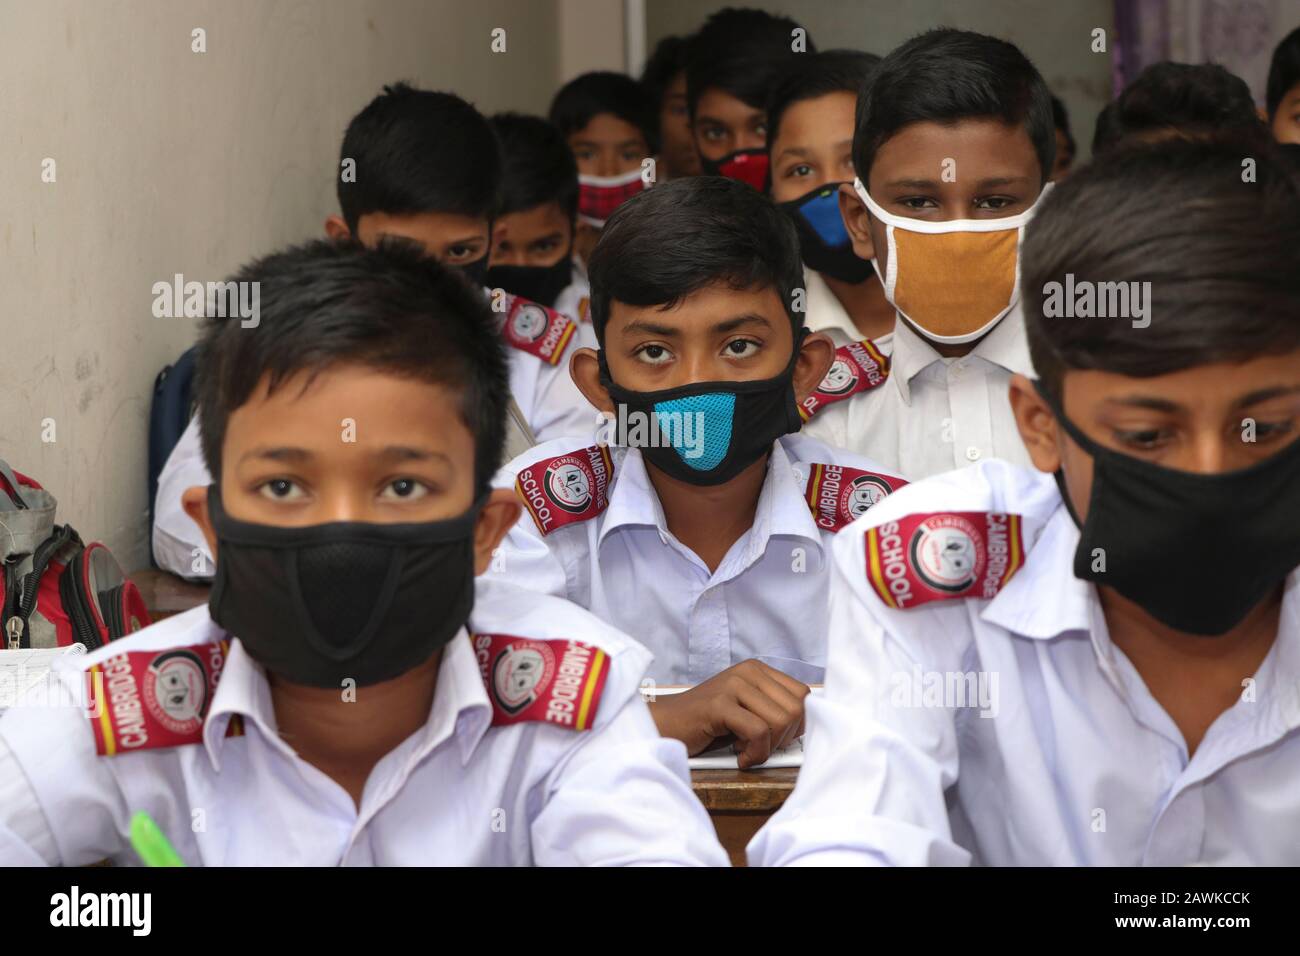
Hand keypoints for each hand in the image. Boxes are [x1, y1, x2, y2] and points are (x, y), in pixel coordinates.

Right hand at [648, 660, 809, 767]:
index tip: (776, 739)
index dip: (797, 724)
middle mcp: (748, 671)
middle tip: (758, 748)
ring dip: (767, 748)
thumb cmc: (706, 724)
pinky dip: (754, 754)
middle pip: (796, 710)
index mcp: (757, 670)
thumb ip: (773, 710)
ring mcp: (733, 685)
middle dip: (783, 739)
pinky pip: (758, 733)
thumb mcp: (745, 710)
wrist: (665, 725)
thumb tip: (805, 724)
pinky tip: (738, 757)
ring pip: (780, 721)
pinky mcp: (719, 704)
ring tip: (745, 751)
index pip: (802, 695)